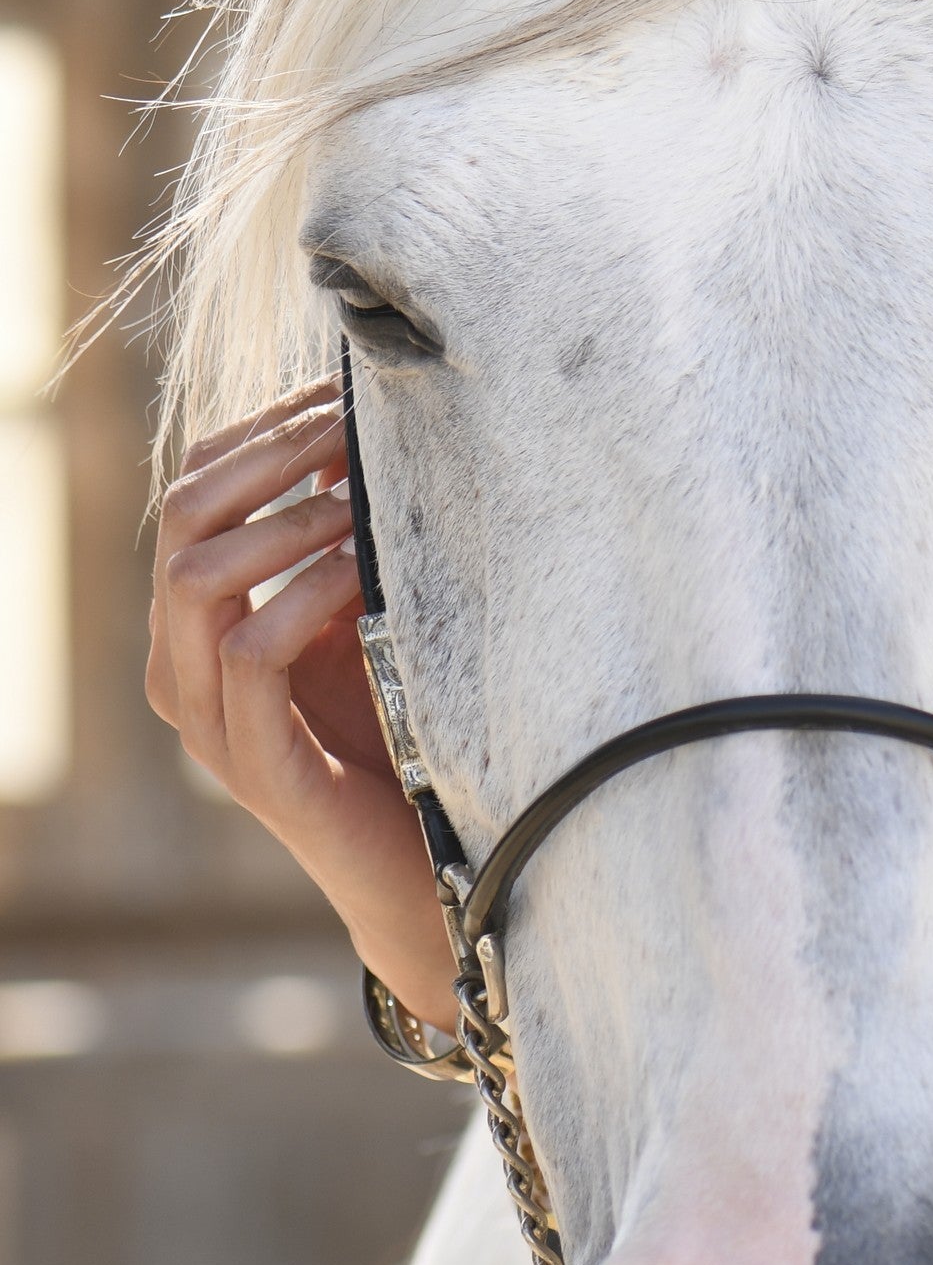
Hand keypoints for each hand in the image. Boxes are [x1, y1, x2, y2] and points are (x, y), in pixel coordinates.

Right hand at [147, 381, 459, 1026]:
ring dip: (286, 521)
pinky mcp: (255, 767)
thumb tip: (361, 435)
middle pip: (181, 516)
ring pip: (197, 577)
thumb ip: (342, 543)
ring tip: (360, 498)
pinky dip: (306, 595)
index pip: (194, 489)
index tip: (337, 390)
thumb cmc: (398, 738)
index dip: (260, 430)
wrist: (419, 874)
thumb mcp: (360, 621)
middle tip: (350, 425)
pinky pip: (252, 652)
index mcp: (197, 621)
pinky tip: (362, 572)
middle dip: (269, 455)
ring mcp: (208, 721)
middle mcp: (180, 665)